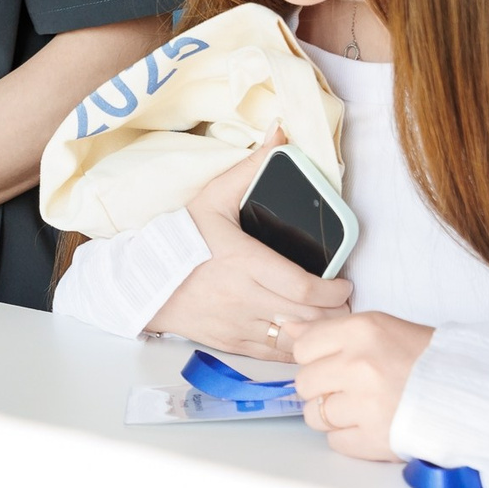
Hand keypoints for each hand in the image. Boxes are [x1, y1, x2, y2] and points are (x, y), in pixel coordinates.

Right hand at [147, 129, 350, 358]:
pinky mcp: (231, 343)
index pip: (304, 289)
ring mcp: (237, 325)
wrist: (142, 279)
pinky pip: (274, 354)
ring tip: (332, 319)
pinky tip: (304, 335)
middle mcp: (244, 298)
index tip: (345, 282)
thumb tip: (281, 134)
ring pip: (295, 340)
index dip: (335, 292)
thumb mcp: (214, 198)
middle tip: (346, 302)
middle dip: (337, 314)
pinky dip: (296, 347)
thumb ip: (251, 168)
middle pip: (308, 318)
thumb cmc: (180, 238)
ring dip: (321, 332)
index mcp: (244, 263)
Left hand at [291, 312, 434, 461]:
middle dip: (322, 387)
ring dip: (333, 415)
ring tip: (362, 407)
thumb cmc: (425, 359)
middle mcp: (359, 366)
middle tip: (350, 387)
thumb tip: (287, 327)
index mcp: (361, 331)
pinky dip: (349, 437)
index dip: (316, 357)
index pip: (303, 346)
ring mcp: (366, 404)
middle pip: (304, 383)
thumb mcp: (379, 327)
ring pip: (314, 415)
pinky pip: (335, 442)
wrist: (470, 391)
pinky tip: (370, 424)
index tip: (333, 362)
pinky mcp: (374, 439)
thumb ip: (329, 330)